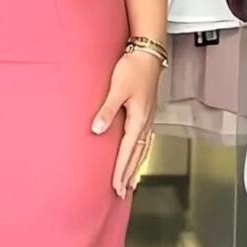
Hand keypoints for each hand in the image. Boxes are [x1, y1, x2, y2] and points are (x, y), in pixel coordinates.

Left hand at [92, 51, 161, 198]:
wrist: (148, 54)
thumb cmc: (132, 69)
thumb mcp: (117, 89)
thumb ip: (107, 110)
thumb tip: (97, 131)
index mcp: (139, 120)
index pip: (127, 152)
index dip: (121, 170)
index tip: (115, 187)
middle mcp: (146, 122)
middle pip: (137, 155)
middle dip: (129, 174)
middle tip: (122, 192)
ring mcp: (149, 118)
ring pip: (143, 149)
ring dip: (136, 166)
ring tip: (131, 181)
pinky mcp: (148, 113)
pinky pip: (145, 140)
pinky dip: (141, 153)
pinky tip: (139, 156)